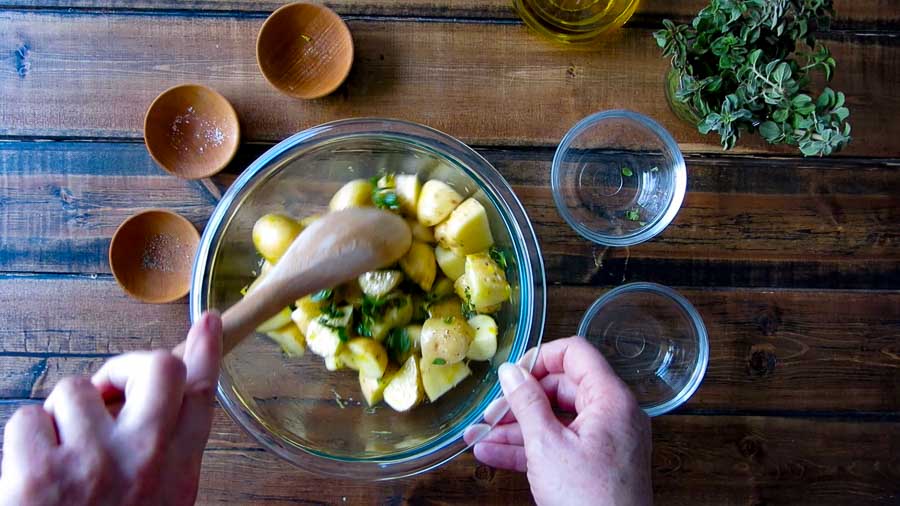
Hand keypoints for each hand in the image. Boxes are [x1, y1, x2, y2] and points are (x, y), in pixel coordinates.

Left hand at [0, 312, 221, 505]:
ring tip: (57, 459)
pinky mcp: (38, 472)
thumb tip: (149, 404)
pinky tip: (27, 475)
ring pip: (75, 389)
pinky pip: (27, 418)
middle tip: (107, 392)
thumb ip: (161, 457)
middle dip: (126, 367)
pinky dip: (22, 441)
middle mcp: (145, 460)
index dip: (205, 352)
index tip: (208, 324)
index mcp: (176, 474)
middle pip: (155, 368)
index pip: (201, 397)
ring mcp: (93, 463)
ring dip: (59, 417)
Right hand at [464, 336, 651, 505]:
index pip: (576, 354)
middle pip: (560, 389)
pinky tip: (493, 454)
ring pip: (555, 422)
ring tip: (479, 437)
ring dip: (515, 429)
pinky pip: (559, 446)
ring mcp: (604, 443)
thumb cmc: (590, 500)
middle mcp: (613, 416)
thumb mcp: (546, 445)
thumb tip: (511, 371)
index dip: (540, 358)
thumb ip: (526, 403)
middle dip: (520, 401)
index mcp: (611, 400)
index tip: (512, 374)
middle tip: (489, 414)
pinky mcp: (595, 466)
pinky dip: (529, 449)